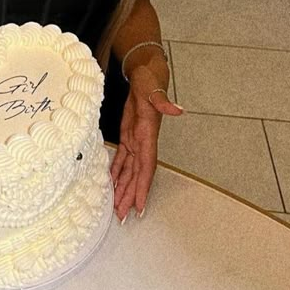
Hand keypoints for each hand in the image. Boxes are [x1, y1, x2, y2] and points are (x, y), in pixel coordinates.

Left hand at [110, 71, 182, 221]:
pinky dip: (116, 173)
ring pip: (129, 171)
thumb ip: (162, 101)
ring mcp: (136, 140)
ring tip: (118, 208)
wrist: (145, 73)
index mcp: (148, 135)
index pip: (146, 167)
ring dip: (123, 189)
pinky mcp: (129, 136)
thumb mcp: (153, 89)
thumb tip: (178, 109)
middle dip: (131, 196)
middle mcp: (143, 142)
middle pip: (137, 175)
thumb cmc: (150, 80)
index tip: (140, 206)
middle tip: (123, 216)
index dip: (143, 187)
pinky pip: (122, 159)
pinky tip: (111, 185)